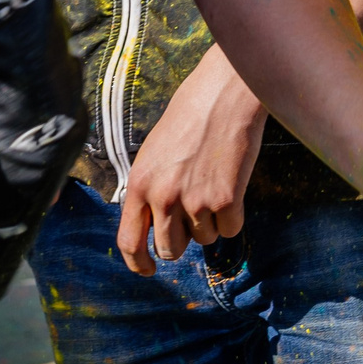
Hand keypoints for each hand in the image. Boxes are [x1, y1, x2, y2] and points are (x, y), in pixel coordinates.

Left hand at [115, 51, 268, 275]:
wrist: (224, 93)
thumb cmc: (190, 115)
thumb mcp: (154, 153)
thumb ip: (150, 189)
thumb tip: (156, 224)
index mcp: (139, 184)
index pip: (129, 242)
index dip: (138, 264)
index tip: (148, 269)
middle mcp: (163, 197)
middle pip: (170, 250)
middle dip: (183, 241)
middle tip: (195, 216)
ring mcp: (194, 200)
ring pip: (204, 240)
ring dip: (211, 223)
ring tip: (214, 184)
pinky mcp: (225, 199)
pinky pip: (230, 229)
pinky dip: (233, 216)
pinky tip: (233, 185)